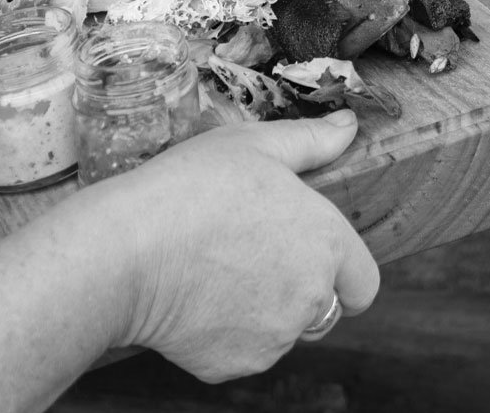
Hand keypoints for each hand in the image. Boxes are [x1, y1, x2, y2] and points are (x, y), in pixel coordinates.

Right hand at [97, 113, 377, 380]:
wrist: (126, 251)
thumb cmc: (188, 188)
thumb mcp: (252, 145)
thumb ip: (311, 140)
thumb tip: (348, 126)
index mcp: (325, 242)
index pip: (363, 280)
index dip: (341, 269)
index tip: (308, 253)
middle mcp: (311, 297)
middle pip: (323, 306)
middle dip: (297, 286)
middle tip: (248, 253)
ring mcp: (274, 337)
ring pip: (282, 329)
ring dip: (262, 309)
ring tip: (214, 269)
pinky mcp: (235, 364)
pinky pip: (242, 350)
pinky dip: (225, 332)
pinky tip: (194, 296)